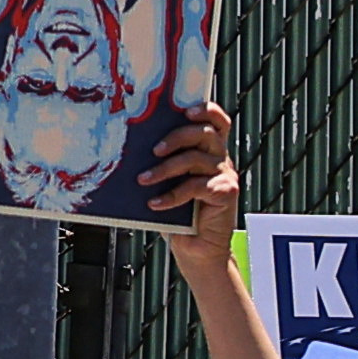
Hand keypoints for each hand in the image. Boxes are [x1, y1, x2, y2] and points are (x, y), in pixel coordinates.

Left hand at [129, 102, 242, 262]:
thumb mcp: (169, 181)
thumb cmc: (178, 212)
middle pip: (205, 133)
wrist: (196, 248)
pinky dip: (172, 195)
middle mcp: (220, 159)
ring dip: (165, 169)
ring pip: (196, 159)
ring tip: (143, 180)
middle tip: (152, 150)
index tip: (186, 111)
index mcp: (209, 151)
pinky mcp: (226, 193)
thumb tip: (130, 145)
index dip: (206, 110)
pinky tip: (155, 204)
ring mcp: (226, 175)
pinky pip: (196, 186)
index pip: (216, 120)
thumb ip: (163, 162)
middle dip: (176, 137)